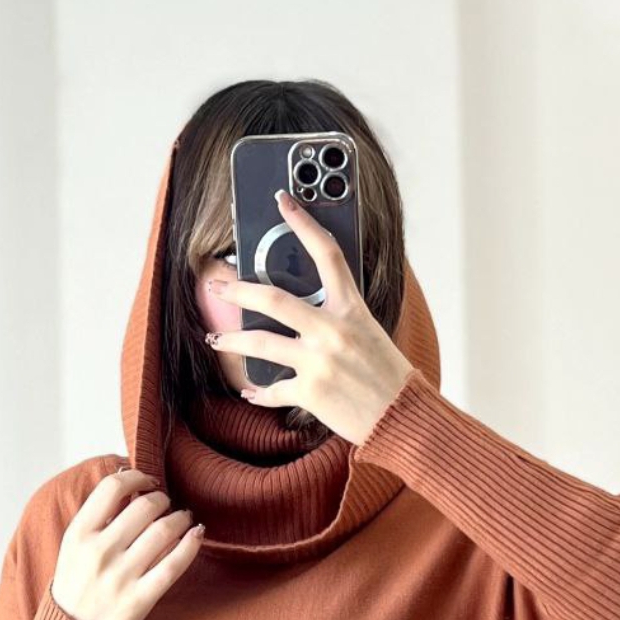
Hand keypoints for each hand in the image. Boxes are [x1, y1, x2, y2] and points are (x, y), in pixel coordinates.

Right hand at [51, 468, 203, 619]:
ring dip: (180, 518)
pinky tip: (197, 534)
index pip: (112, 488)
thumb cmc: (77, 581)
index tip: (147, 481)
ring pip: (163, 531)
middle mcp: (99, 552)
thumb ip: (99, 516)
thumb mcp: (74, 544)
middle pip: (144, 507)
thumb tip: (129, 479)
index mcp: (79, 533)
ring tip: (183, 518)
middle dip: (162, 499)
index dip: (137, 477)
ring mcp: (121, 576)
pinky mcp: (140, 599)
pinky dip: (191, 544)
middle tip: (166, 504)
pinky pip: (174, 565)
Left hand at [202, 188, 413, 444]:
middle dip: (237, 290)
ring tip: (217, 338)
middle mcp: (333, 331)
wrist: (403, 418)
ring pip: (261, 343)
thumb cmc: (388, 375)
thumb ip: (339, 316)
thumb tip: (303, 309)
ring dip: (232, 340)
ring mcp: (320, 362)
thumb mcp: (369, 333)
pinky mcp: (312, 393)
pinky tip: (249, 391)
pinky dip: (258, 392)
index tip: (283, 201)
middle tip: (217, 286)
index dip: (303, 223)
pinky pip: (272, 390)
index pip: (327, 253)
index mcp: (351, 309)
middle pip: (273, 299)